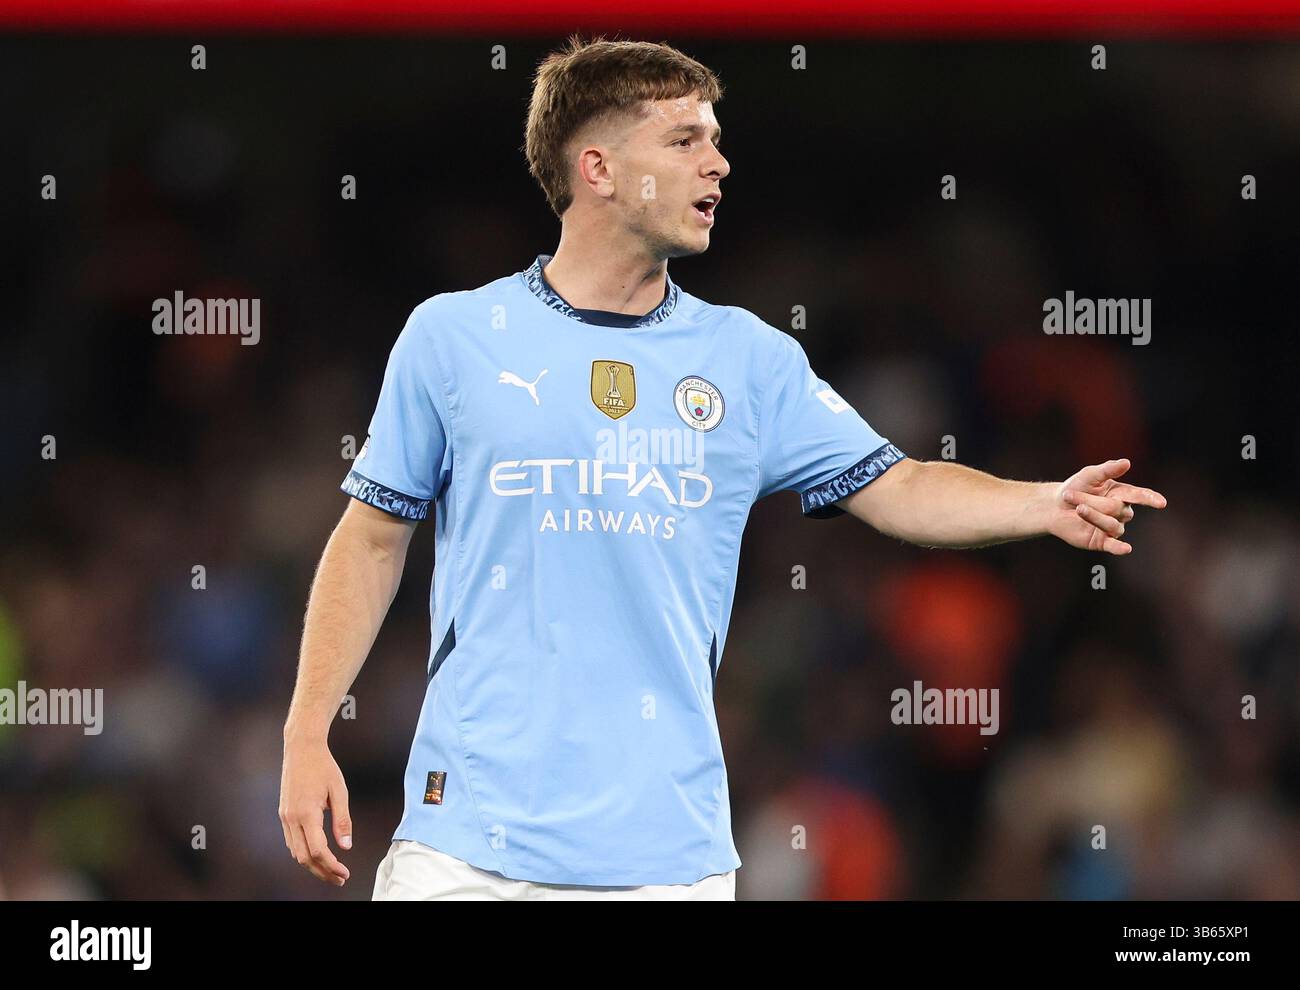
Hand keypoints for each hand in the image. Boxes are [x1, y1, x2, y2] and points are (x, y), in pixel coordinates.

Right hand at [279, 734, 351, 885]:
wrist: (301, 749)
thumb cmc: (323, 767)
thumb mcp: (339, 791)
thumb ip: (343, 820)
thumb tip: (346, 846)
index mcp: (306, 813)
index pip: (318, 850)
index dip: (331, 865)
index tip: (344, 873)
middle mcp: (291, 818)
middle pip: (304, 857)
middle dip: (322, 872)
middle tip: (340, 878)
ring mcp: (285, 817)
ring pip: (295, 852)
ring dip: (312, 865)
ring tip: (331, 870)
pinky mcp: (283, 814)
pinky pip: (291, 841)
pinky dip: (303, 853)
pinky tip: (317, 855)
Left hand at [1047, 458, 1166, 554]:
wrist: (1053, 506)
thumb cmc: (1075, 487)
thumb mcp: (1089, 475)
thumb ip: (1107, 470)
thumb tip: (1126, 462)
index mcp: (1122, 494)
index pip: (1139, 496)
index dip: (1150, 499)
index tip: (1160, 502)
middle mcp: (1120, 511)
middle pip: (1116, 508)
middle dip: (1092, 501)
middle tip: (1070, 495)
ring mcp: (1112, 527)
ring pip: (1112, 524)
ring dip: (1093, 516)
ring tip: (1077, 508)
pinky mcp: (1101, 541)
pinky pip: (1114, 546)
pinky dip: (1120, 548)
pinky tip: (1126, 549)